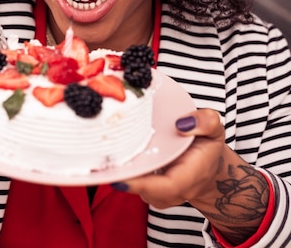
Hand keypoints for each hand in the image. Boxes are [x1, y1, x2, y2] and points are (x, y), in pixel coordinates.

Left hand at [113, 109, 268, 244]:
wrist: (206, 166)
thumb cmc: (207, 146)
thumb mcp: (215, 129)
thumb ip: (207, 121)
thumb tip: (182, 123)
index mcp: (190, 177)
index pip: (166, 187)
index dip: (142, 185)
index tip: (119, 178)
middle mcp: (171, 191)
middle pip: (142, 188)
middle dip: (120, 176)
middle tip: (98, 160)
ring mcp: (157, 193)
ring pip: (133, 185)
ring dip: (116, 171)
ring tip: (98, 154)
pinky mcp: (146, 188)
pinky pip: (130, 181)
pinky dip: (117, 169)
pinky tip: (104, 153)